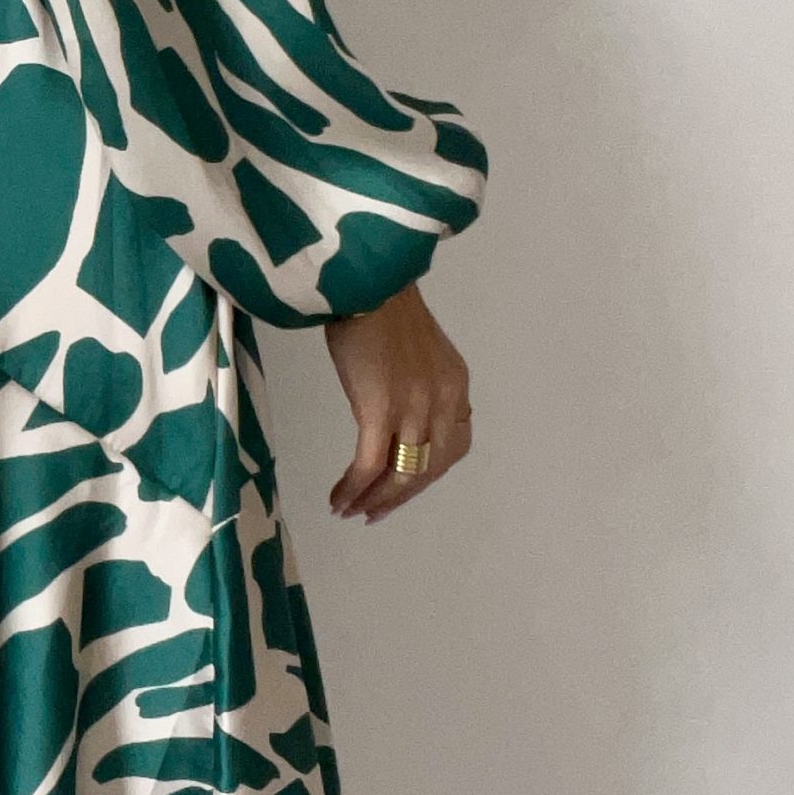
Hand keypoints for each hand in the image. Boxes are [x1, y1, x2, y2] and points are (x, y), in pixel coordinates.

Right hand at [322, 283, 472, 522]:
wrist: (365, 281)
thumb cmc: (379, 304)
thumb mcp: (417, 349)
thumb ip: (418, 380)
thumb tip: (397, 403)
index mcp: (455, 386)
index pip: (453, 447)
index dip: (428, 474)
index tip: (402, 485)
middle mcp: (444, 402)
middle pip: (429, 468)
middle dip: (400, 497)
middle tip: (374, 513)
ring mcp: (414, 408)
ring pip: (402, 474)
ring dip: (376, 499)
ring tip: (352, 510)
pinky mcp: (380, 410)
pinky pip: (369, 464)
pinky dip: (354, 488)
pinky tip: (338, 498)